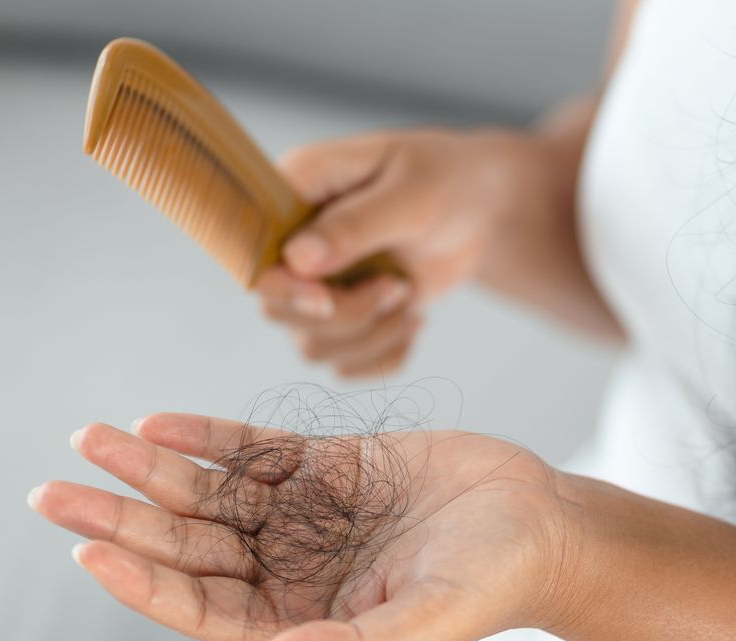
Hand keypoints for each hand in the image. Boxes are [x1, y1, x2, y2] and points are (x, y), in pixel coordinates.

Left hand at [29, 414, 580, 640]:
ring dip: (149, 468)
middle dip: (120, 517)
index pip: (202, 605)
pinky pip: (253, 449)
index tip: (91, 551)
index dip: (144, 580)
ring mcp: (306, 511)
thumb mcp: (427, 622)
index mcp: (302, 615)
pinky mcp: (329, 461)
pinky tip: (157, 422)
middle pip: (188, 543)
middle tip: (51, 494)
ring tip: (90, 440)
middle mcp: (292, 565)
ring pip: (209, 491)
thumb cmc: (492, 582)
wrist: (541, 521)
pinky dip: (207, 435)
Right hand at [258, 128, 577, 375]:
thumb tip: (297, 260)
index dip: (283, 288)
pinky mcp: (343, 314)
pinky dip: (385, 356)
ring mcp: (315, 282)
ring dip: (371, 336)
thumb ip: (355, 225)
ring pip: (312, 346)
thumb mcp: (412, 195)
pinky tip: (415, 319)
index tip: (327, 298)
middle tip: (398, 287)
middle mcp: (292, 240)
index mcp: (295, 190)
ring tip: (409, 295)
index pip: (255, 254)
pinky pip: (345, 364)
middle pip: (277, 310)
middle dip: (345, 315)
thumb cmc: (446, 181)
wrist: (480, 209)